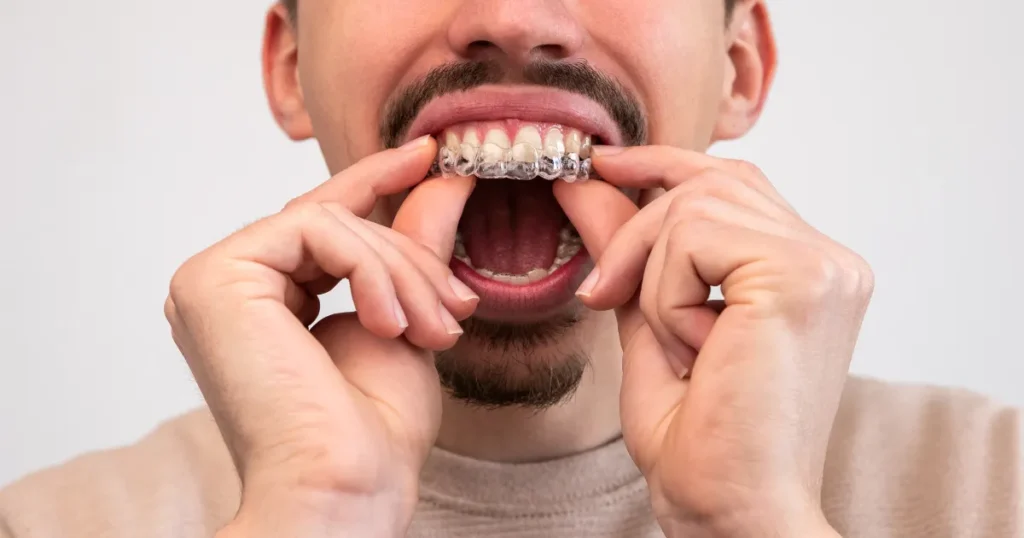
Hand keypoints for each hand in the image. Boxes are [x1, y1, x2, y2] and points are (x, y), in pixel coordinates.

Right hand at [164, 136, 477, 536]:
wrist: (346, 489)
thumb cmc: (372, 432)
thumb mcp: (405, 319)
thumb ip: (410, 248)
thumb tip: (441, 178)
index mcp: (262, 301)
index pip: (321, 222)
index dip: (374, 180)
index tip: (428, 156)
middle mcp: (228, 288)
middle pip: (334, 223)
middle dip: (408, 259)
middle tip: (454, 311)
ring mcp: (212, 281)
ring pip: (331, 222)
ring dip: (400, 271)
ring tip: (433, 330)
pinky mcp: (213, 278)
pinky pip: (318, 229)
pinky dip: (371, 269)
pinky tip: (390, 324)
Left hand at [556, 146, 870, 536]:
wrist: (733, 512)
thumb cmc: (702, 442)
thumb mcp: (650, 326)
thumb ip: (629, 253)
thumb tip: (587, 183)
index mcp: (808, 273)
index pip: (735, 182)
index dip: (665, 164)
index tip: (602, 164)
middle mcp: (829, 261)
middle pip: (710, 181)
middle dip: (636, 231)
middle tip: (600, 295)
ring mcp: (824, 265)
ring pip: (694, 206)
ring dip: (652, 278)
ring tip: (678, 348)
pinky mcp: (802, 276)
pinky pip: (693, 236)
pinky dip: (666, 296)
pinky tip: (696, 351)